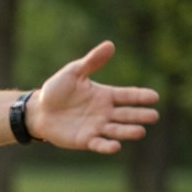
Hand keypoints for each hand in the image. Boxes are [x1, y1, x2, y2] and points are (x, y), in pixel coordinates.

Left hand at [28, 41, 159, 153]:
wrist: (37, 110)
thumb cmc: (56, 90)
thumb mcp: (73, 73)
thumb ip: (91, 62)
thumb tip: (110, 45)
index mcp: (106, 95)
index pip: (128, 95)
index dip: (141, 96)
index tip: (154, 97)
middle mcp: (105, 112)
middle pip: (127, 114)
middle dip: (140, 115)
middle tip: (153, 116)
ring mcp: (96, 127)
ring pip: (117, 130)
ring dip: (128, 131)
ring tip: (140, 132)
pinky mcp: (85, 140)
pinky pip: (99, 144)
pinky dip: (107, 146)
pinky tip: (115, 147)